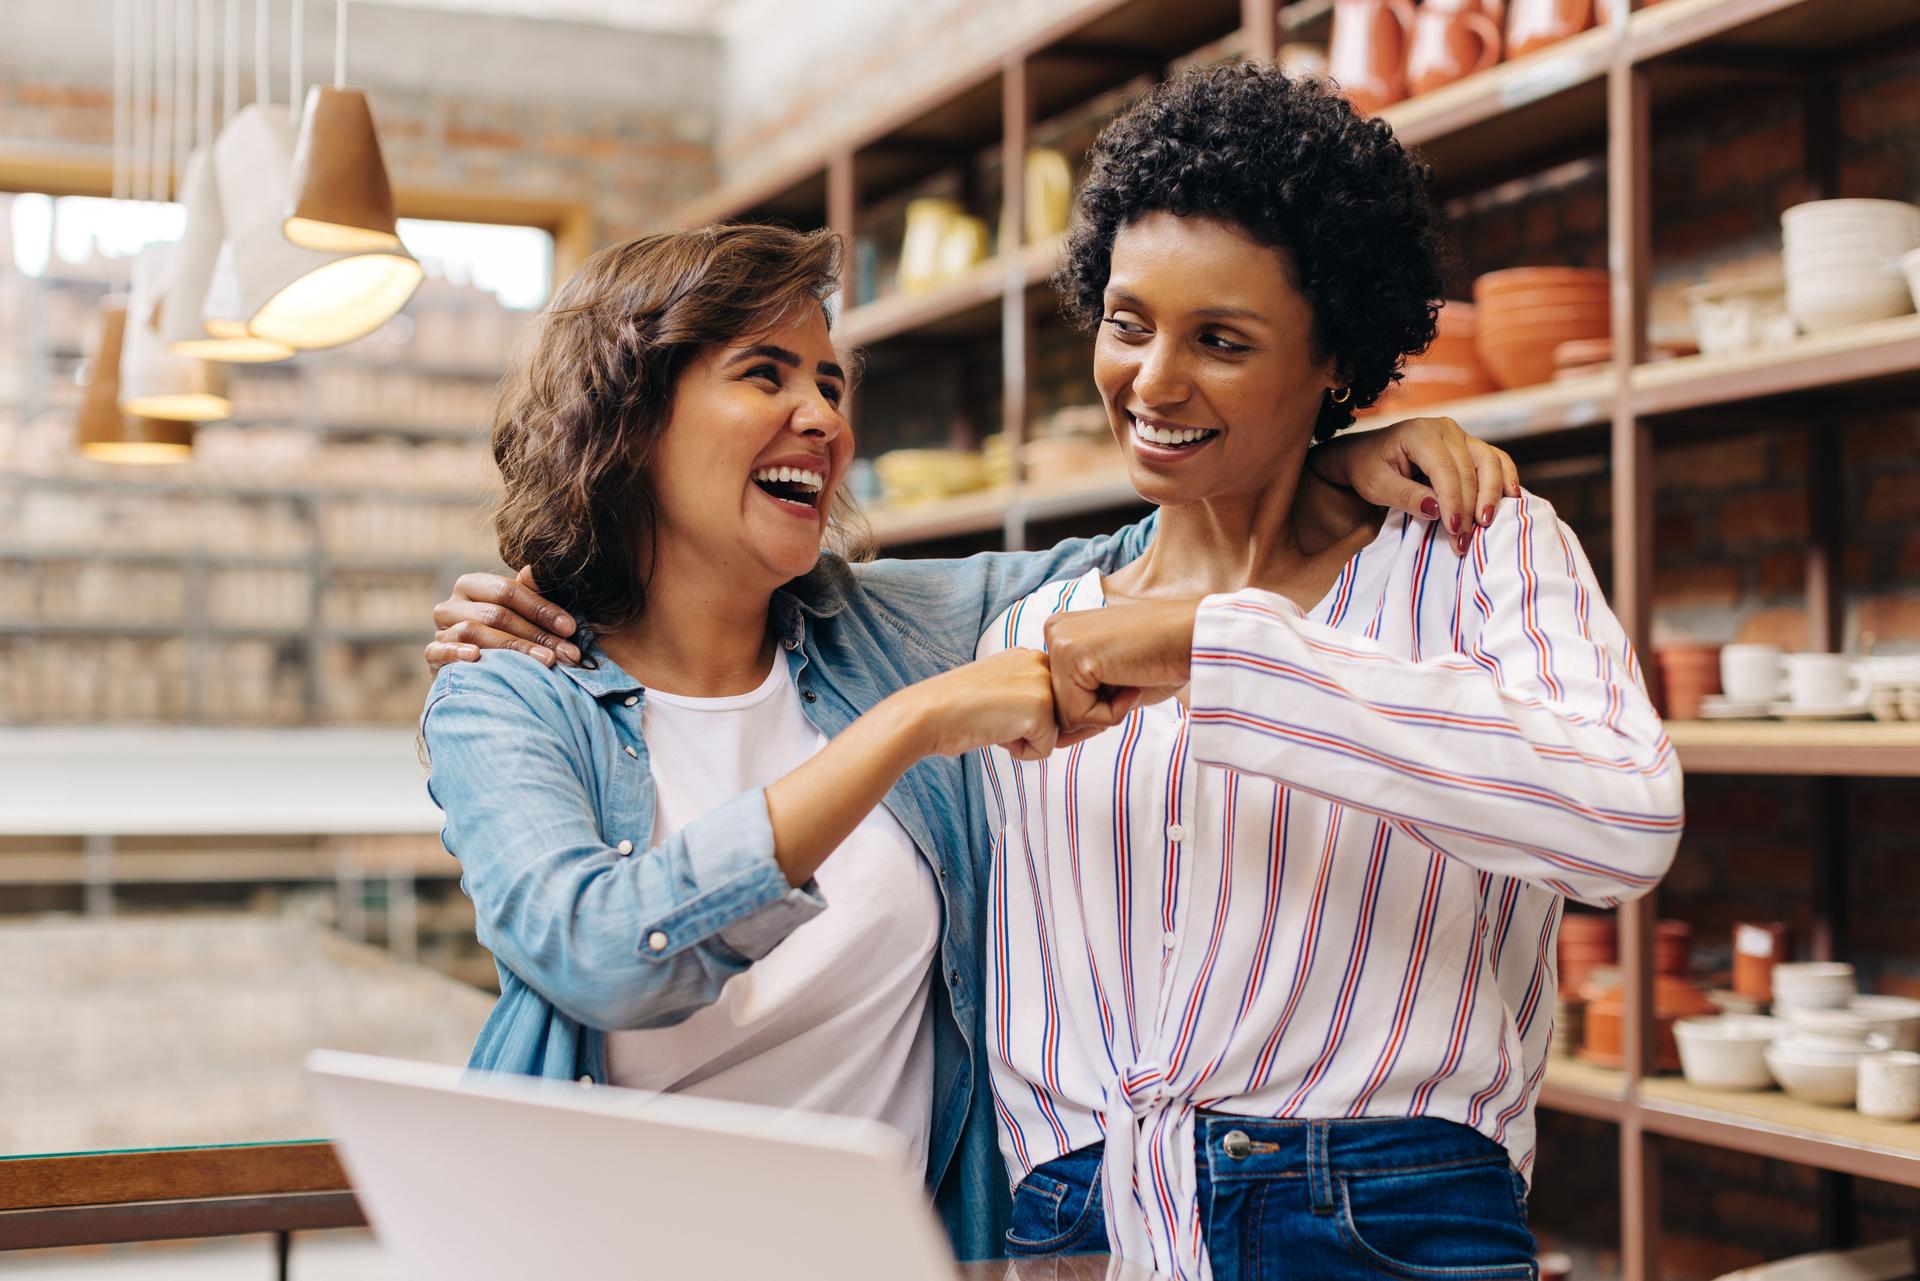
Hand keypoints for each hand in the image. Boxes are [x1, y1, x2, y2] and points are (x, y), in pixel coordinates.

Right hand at [425, 566, 581, 669]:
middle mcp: (452, 604)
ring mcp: (440, 630)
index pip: (508, 591)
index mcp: (472, 585)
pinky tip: (476, 657)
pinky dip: (457, 653)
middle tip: (567, 653)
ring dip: (514, 647)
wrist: (475, 672)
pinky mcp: (431, 655)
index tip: (571, 628)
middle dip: (537, 634)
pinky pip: (439, 651)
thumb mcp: (519, 614)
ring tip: (546, 661)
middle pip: (496, 615)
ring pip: (474, 632)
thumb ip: (529, 593)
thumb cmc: (505, 636)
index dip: (541, 609)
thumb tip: (536, 569)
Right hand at [893, 648, 1068, 761]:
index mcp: (1028, 654)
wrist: (928, 713)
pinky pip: (1044, 751)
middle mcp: (1040, 661)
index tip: (994, 709)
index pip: (1049, 701)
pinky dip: (1019, 752)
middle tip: (992, 715)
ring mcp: (1043, 683)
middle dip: (1028, 728)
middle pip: (1056, 717)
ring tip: (993, 721)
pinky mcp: (1042, 709)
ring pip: (1053, 734)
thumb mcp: (998, 689)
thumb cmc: (955, 708)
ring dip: (1023, 739)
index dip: (1024, 718)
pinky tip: (994, 732)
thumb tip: (1063, 722)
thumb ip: (1027, 695)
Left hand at [1043, 600, 1200, 735]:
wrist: (1196, 637)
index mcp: (1063, 633)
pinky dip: (1113, 712)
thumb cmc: (1163, 659)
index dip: (1096, 705)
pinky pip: (1079, 716)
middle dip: (1098, 710)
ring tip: (1132, 678)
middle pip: (1058, 707)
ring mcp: (1060, 642)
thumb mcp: (1112, 685)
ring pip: (1067, 716)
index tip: (1126, 678)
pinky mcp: (1072, 656)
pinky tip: (1132, 681)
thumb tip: (1055, 740)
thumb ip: (1082, 706)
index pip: (1060, 696)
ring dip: (1107, 711)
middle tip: (1131, 679)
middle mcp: (1054, 631)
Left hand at [1310, 415, 1519, 554]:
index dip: (1453, 503)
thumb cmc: (1368, 468)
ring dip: (1491, 494)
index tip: (1454, 531)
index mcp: (1421, 433)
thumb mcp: (1377, 484)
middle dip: (1470, 507)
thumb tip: (1437, 509)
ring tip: (1486, 523)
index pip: (1445, 471)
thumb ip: (1405, 496)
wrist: (1366, 453)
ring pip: (1489, 462)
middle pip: (1470, 470)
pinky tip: (1511, 497)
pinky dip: (1505, 476)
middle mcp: (1446, 429)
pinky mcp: (1469, 446)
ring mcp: (1461, 435)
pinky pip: (1495, 459)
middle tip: (1464, 540)